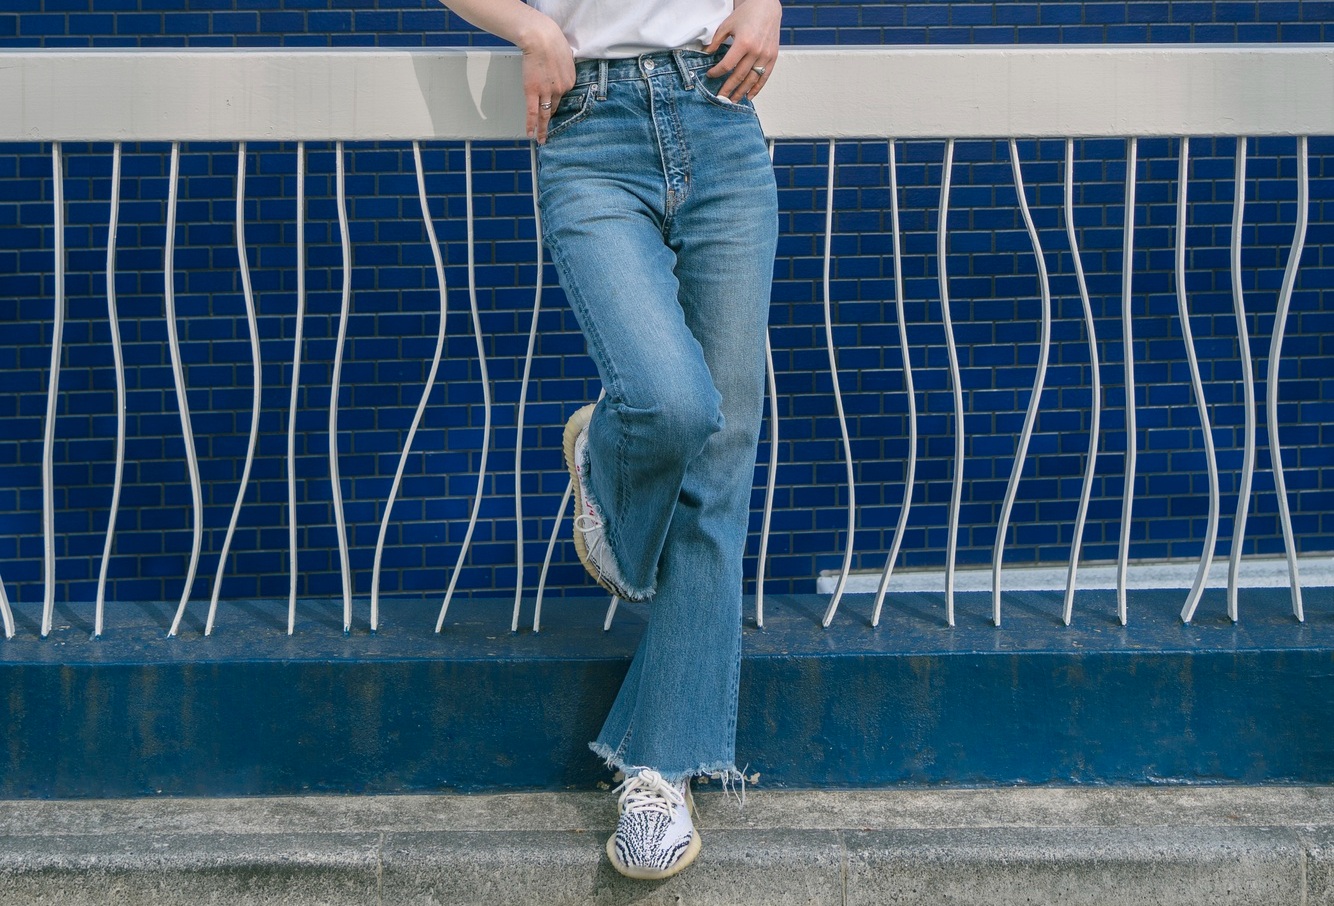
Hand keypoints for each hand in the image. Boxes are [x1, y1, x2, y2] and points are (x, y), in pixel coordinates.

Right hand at [519, 16, 575, 142]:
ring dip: (543, 129)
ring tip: (542, 139)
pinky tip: (530, 134)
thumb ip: (563, 69)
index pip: (563, 96)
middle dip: (552, 118)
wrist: (541, 38)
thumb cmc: (552, 42)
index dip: (557, 100)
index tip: (552, 106)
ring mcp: (546, 92)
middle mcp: (560, 90)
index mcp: (570, 82)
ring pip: (545, 114)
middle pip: (555, 107)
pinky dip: (531, 124)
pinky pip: (532, 112)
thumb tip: (558, 72)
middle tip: (550, 131)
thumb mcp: (565, 57)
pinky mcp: (532, 91)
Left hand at [704, 0, 781, 101]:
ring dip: (741, 92)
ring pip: (752, 80)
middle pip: (739, 76)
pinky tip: (749, 96)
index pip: (727, 65)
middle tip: (720, 98)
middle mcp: (756, 51)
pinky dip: (757, 88)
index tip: (710, 75)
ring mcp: (766, 55)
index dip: (717, 72)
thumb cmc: (747, 14)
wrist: (766, 7)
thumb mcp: (727, 25)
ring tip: (733, 100)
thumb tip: (706, 54)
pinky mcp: (773, 57)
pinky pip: (764, 77)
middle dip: (728, 89)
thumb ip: (716, 41)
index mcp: (743, 43)